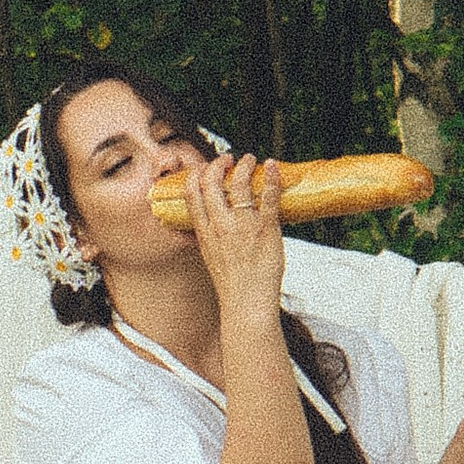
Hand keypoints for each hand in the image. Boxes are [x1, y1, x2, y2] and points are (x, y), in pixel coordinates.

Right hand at [181, 150, 286, 310]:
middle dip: (219, 164)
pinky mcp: (266, 229)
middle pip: (211, 183)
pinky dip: (271, 177)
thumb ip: (210, 237)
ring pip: (239, 184)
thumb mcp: (211, 257)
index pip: (191, 194)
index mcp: (205, 233)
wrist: (247, 304)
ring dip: (245, 165)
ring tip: (251, 159)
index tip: (203, 167)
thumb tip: (214, 223)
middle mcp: (220, 226)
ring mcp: (243, 226)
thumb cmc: (233, 284)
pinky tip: (272, 166)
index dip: (196, 174)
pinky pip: (268, 196)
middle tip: (229, 159)